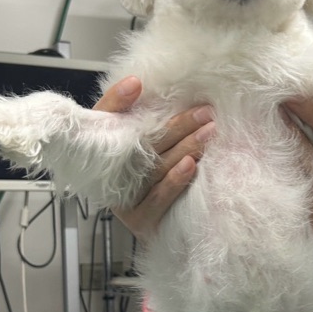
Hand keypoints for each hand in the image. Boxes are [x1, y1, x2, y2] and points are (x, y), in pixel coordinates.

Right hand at [93, 76, 214, 240]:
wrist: (162, 228)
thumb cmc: (150, 171)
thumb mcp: (141, 137)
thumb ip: (134, 111)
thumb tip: (136, 82)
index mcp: (103, 148)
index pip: (105, 119)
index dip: (117, 101)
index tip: (135, 84)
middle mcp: (108, 174)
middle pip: (140, 145)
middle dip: (175, 126)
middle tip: (204, 111)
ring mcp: (122, 200)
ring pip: (154, 169)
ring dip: (184, 148)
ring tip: (208, 132)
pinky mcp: (139, 221)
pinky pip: (158, 200)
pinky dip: (175, 181)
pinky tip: (192, 165)